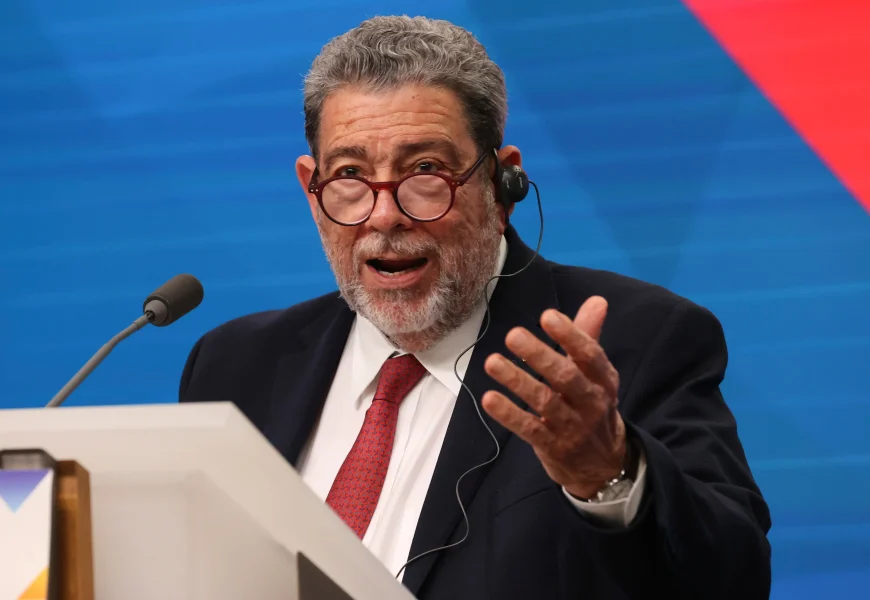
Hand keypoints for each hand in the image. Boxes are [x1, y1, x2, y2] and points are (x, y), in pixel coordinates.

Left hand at [482, 296, 626, 498]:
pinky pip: (529, 429)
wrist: (603, 465)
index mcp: (604, 380)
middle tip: (513, 335)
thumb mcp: (596, 375)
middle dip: (540, 355)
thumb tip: (597, 300)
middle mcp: (592, 403)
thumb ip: (589, 336)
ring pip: (544, 402)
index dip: (571, 335)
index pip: (590, 355)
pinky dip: (509, 414)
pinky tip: (489, 398)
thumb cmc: (592, 406)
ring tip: (492, 362)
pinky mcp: (553, 447)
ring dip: (517, 381)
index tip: (547, 316)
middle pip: (566, 377)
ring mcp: (572, 427)